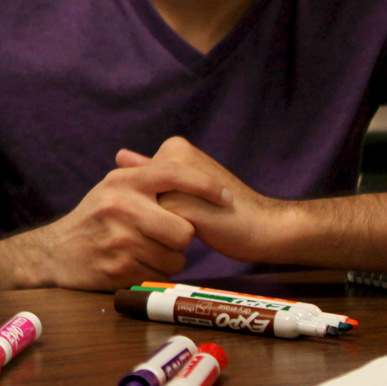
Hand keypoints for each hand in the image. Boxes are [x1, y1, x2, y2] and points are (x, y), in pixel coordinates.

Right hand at [17, 152, 234, 288]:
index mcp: (123, 182)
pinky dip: (154, 274)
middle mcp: (121, 206)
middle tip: (167, 237)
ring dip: (168, 259)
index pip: (174, 174)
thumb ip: (146, 175)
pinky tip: (135, 265)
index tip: (226, 197)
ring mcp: (119, 239)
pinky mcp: (118, 268)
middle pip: (184, 229)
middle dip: (181, 238)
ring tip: (146, 251)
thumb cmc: (94, 219)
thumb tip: (182, 152)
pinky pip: (160, 275)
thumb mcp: (113, 188)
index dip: (206, 185)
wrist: (55, 252)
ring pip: (175, 257)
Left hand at [120, 137, 289, 264]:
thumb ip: (153, 170)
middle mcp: (172, 157)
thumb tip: (120, 155)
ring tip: (200, 221)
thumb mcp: (188, 183)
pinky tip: (196, 234)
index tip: (192, 202)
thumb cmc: (226, 208)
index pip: (143, 181)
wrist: (266, 226)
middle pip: (142, 194)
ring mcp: (174, 180)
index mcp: (175, 147)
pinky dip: (166, 237)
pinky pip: (156, 227)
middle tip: (199, 212)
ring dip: (163, 224)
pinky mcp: (178, 206)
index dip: (163, 201)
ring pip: (147, 211)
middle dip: (160, 212)